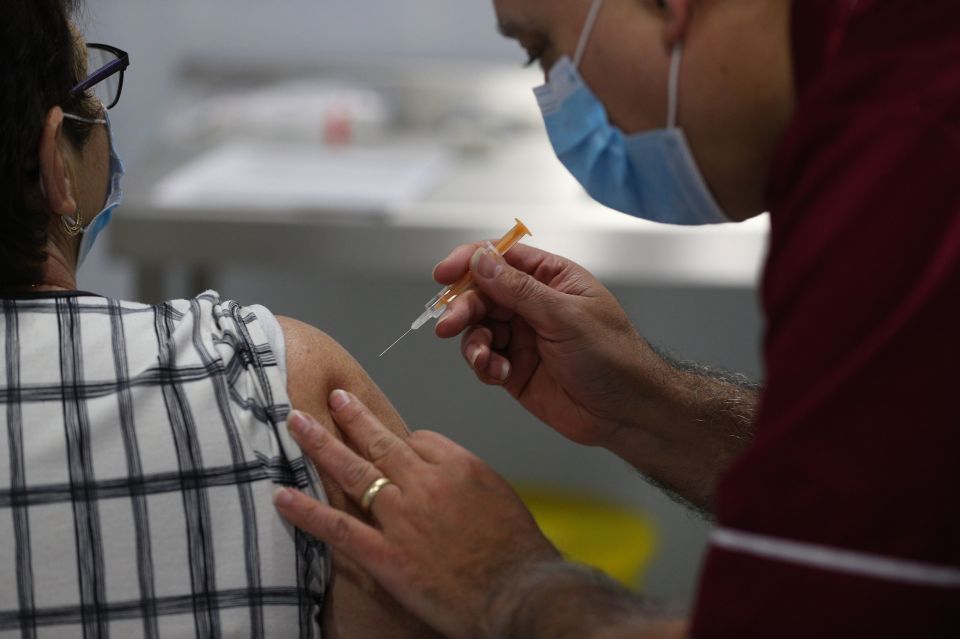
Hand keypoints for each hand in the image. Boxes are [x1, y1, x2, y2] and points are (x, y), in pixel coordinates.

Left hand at [274, 392, 561, 638]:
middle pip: (380, 439)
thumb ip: (466, 480)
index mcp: (459, 465)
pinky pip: (340, 527)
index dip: (403, 443)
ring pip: (354, 470)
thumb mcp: (502, 497)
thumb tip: (443, 474)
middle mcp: (426, 483)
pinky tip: (282, 496)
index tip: (394, 446)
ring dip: (321, 443)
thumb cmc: (519, 553)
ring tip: (298, 422)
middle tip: (333, 397)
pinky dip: (307, 511)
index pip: (420, 439)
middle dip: (353, 416)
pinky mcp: (387, 554)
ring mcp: (403, 517)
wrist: (522, 593)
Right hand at [433, 242, 668, 447]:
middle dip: (464, 308)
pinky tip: (498, 374)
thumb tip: (482, 261)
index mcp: (551, 279)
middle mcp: (533, 304)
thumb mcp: (566, 316)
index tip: (445, 274)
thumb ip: (519, 289)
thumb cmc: (614, 356)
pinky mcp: (514, 368)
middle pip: (482, 294)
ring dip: (472, 342)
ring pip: (477, 328)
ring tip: (484, 359)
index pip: (501, 258)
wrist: (626, 412)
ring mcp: (522, 337)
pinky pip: (483, 359)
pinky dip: (482, 365)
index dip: (470, 262)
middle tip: (449, 324)